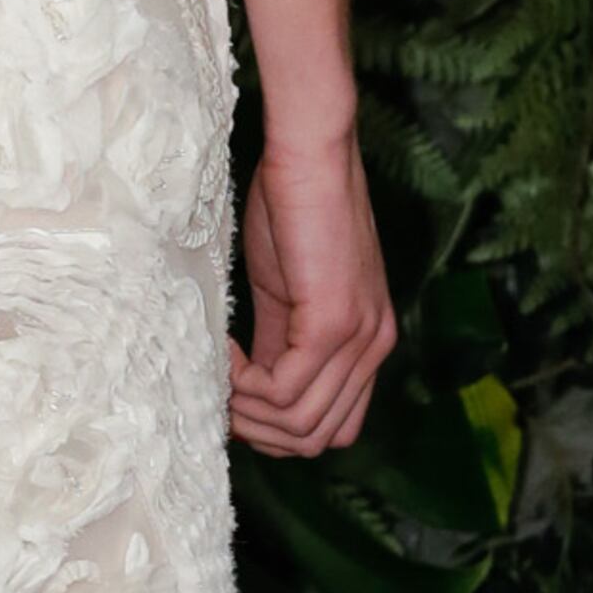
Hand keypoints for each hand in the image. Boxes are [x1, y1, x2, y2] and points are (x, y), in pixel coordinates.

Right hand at [229, 122, 393, 457]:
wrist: (309, 154)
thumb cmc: (294, 207)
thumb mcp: (287, 291)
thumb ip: (279, 343)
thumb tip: (251, 391)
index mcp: (369, 343)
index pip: (334, 428)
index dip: (279, 430)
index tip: (235, 398)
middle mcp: (374, 347)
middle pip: (316, 438)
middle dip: (259, 430)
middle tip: (219, 393)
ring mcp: (359, 338)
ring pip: (299, 424)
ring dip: (246, 410)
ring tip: (218, 369)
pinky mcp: (334, 323)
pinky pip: (283, 390)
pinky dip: (243, 383)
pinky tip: (223, 348)